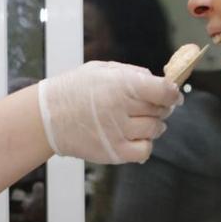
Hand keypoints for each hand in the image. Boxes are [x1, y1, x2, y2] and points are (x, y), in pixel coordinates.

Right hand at [38, 61, 182, 163]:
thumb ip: (133, 74)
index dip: (173, 92)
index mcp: (122, 85)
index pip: (164, 91)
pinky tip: (134, 137)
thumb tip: (162, 84)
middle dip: (159, 107)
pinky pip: (145, 151)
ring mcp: (119, 133)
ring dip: (152, 125)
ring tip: (136, 120)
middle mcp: (122, 109)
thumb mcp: (103, 70)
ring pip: (156, 130)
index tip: (173, 94)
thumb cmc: (74, 90)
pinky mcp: (114, 152)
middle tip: (145, 105)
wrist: (47, 117)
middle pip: (161, 110)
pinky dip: (144, 145)